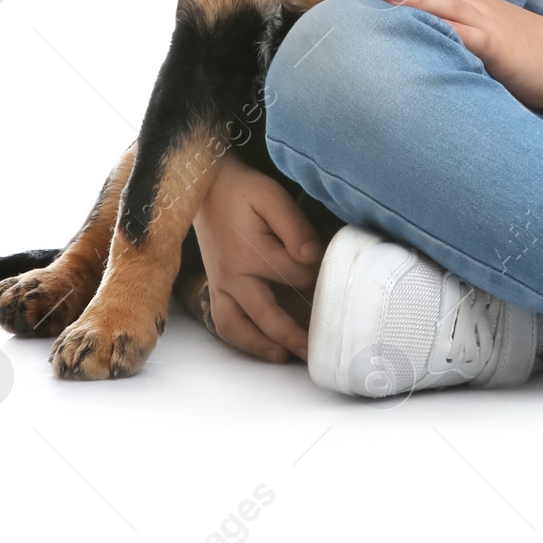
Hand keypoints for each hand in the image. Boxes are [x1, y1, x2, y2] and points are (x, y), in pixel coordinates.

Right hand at [192, 150, 323, 362]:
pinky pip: (225, 322)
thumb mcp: (272, 197)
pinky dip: (242, 339)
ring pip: (239, 327)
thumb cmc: (244, 191)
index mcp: (250, 253)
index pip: (294, 276)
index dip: (318, 280)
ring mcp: (220, 285)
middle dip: (292, 333)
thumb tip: (313, 255)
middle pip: (266, 313)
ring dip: (262, 346)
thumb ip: (294, 226)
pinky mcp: (214, 287)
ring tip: (288, 356)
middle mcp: (232, 275)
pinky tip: (262, 345)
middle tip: (315, 349)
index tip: (336, 282)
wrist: (206, 186)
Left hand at [347, 0, 542, 109]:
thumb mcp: (481, 42)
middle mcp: (467, 4)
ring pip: (433, 3)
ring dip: (399, 0)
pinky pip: (459, 30)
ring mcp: (480, 20)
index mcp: (462, 4)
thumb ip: (451, 41)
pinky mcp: (493, 41)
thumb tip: (414, 53)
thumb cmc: (524, 54)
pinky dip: (434, 24)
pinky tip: (414, 24)